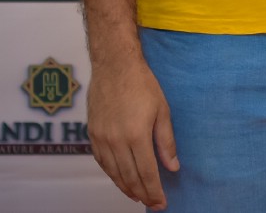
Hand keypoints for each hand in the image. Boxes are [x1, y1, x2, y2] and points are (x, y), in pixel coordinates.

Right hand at [86, 54, 178, 209]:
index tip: (161, 203)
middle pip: (129, 177)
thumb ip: (166, 141)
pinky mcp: (92, 134)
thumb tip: (173, 166)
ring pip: (114, 173)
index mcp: (136, 135)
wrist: (114, 66)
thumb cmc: (142, 84)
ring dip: (126, 187)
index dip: (154, 190)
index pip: (146, 172)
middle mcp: (116, 141)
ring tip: (137, 196)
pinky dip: (112, 174)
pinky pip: (102, 162)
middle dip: (142, 193)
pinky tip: (120, 179)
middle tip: (152, 203)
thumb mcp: (162, 110)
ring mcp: (102, 138)